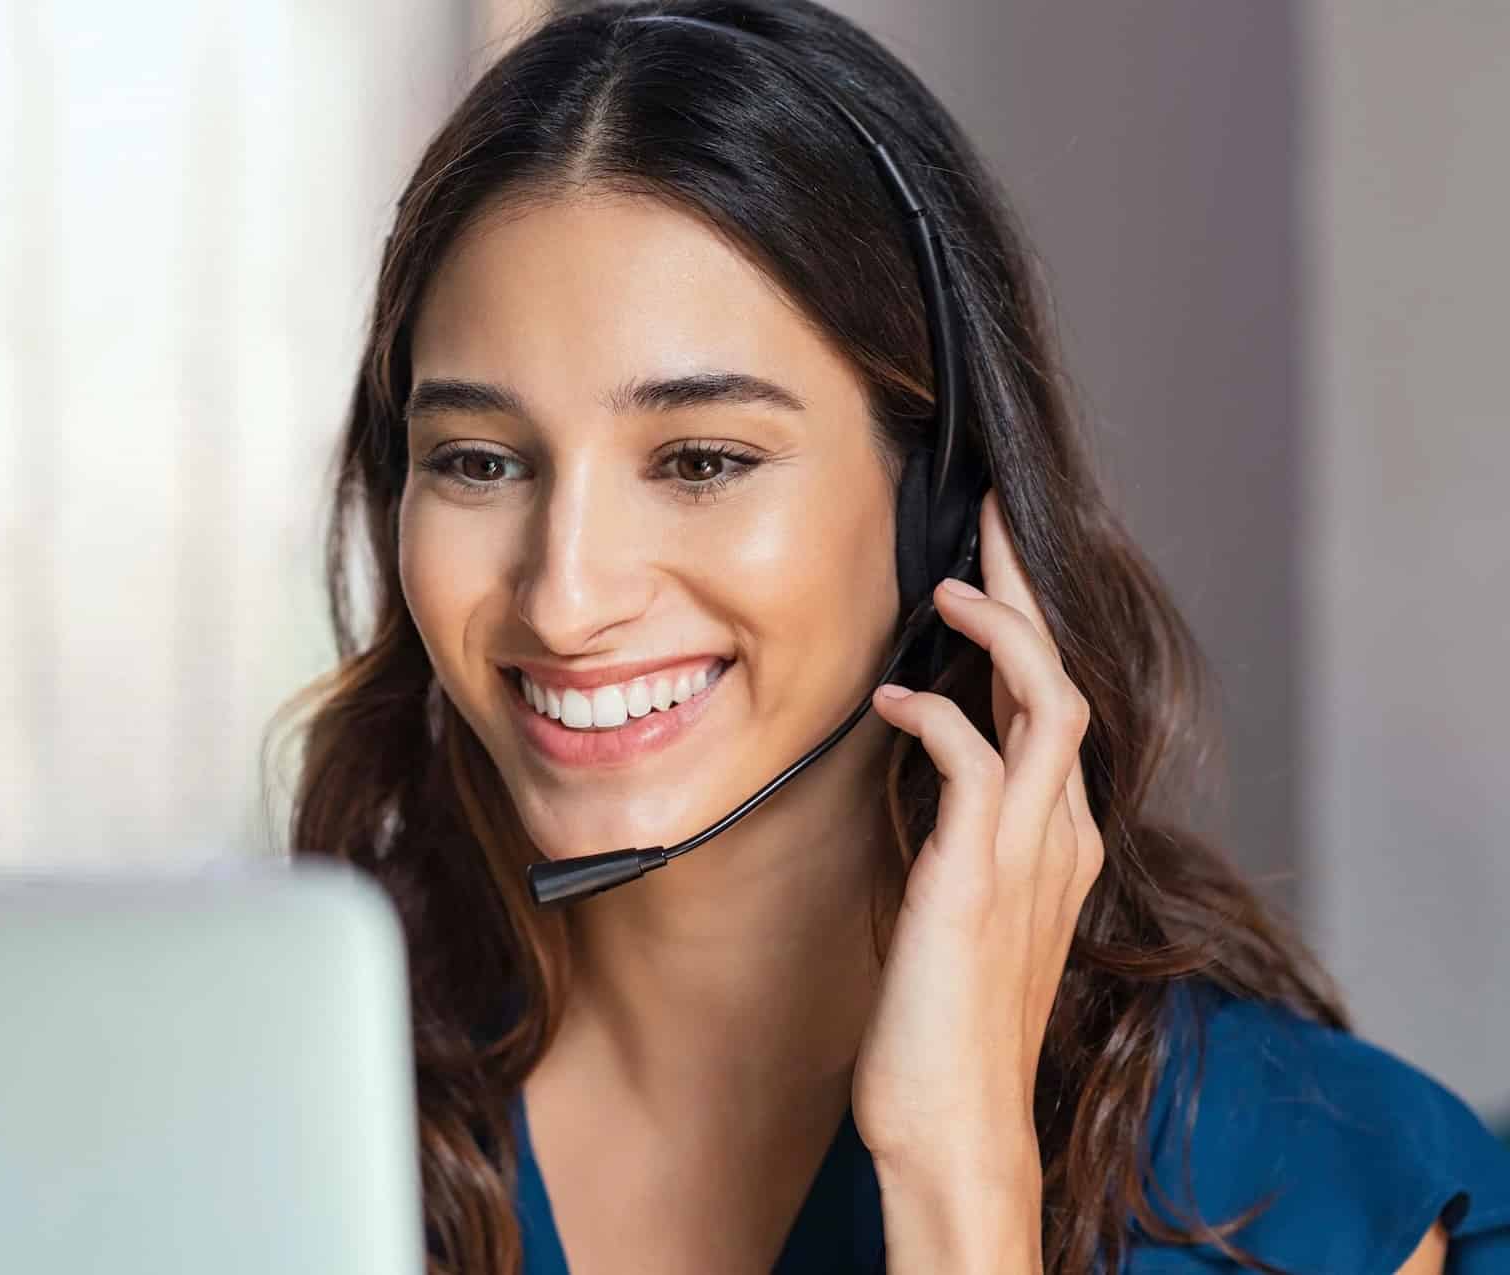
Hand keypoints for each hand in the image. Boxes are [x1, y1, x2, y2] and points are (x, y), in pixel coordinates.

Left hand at [855, 490, 1104, 1187]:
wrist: (955, 1123)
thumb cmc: (945, 1026)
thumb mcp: (961, 912)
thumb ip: (961, 841)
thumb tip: (923, 771)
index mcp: (1060, 841)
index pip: (1054, 706)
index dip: (1027, 630)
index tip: (990, 569)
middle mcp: (1061, 836)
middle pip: (1063, 679)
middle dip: (1029, 593)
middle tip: (990, 519)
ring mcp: (1029, 854)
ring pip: (1044, 702)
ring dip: (1000, 632)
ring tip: (948, 586)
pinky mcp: (979, 876)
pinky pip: (977, 762)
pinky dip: (936, 715)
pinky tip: (890, 698)